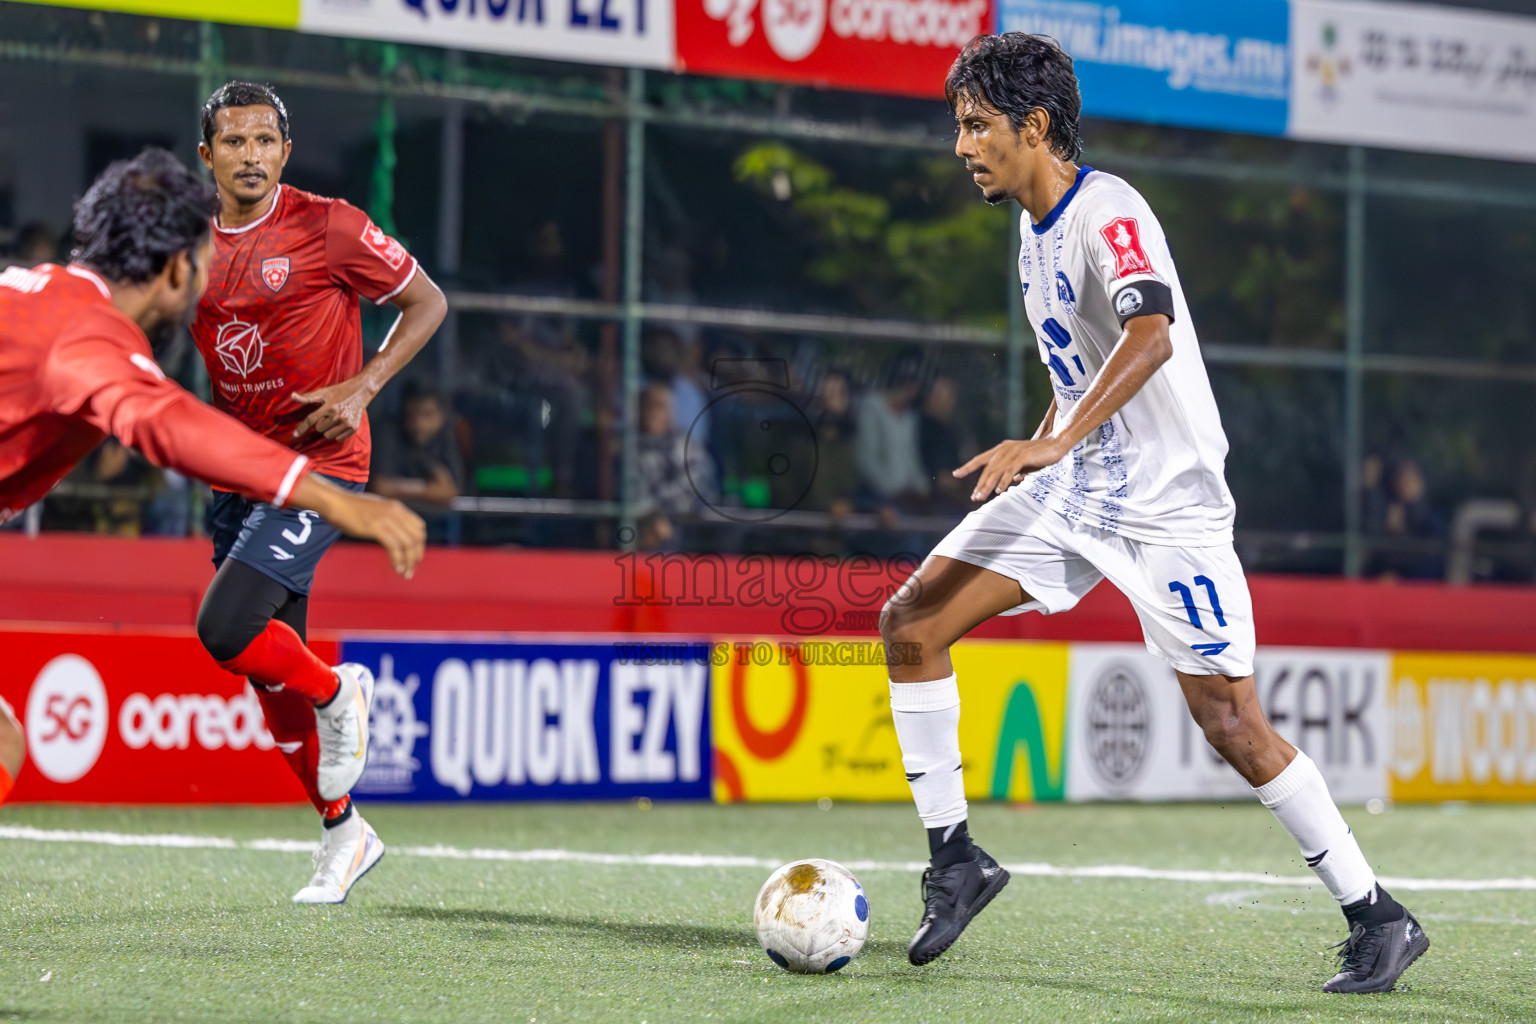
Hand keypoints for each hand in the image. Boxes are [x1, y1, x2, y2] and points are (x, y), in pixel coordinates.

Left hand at [291, 379, 374, 441]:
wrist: (362, 390)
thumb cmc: (341, 390)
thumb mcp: (324, 392)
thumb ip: (307, 397)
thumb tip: (292, 396)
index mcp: (330, 407)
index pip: (312, 420)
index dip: (302, 427)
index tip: (295, 434)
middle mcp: (339, 416)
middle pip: (319, 429)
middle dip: (321, 422)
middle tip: (327, 414)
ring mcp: (347, 423)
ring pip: (328, 435)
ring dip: (328, 429)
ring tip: (334, 419)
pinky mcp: (354, 428)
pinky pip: (338, 438)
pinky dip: (337, 433)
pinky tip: (340, 423)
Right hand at [327, 491, 426, 577]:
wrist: (335, 502)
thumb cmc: (351, 508)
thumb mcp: (376, 509)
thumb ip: (388, 518)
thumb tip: (394, 533)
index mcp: (398, 508)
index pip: (420, 527)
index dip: (419, 544)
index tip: (414, 558)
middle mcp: (396, 512)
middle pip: (417, 537)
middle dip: (416, 556)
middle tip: (410, 570)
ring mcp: (386, 519)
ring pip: (408, 544)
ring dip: (408, 562)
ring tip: (404, 574)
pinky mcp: (375, 528)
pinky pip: (394, 547)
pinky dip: (397, 560)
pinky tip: (395, 568)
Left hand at [953, 437, 1069, 501]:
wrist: (1056, 444)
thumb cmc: (1041, 455)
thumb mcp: (1024, 464)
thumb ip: (1015, 471)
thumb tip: (1011, 482)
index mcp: (1002, 449)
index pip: (981, 459)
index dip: (968, 466)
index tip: (956, 474)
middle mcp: (1004, 449)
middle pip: (987, 469)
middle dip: (979, 484)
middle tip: (974, 497)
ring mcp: (1013, 451)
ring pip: (996, 471)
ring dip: (988, 486)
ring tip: (981, 497)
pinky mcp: (1022, 456)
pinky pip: (1009, 471)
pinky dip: (1003, 481)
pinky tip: (999, 491)